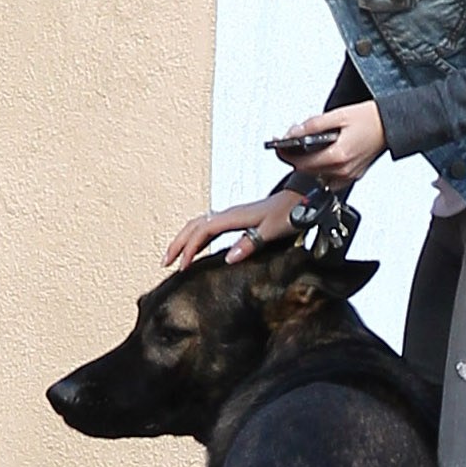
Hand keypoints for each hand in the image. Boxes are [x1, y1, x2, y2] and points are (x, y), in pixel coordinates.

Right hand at [164, 191, 304, 269]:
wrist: (301, 199)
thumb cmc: (289, 214)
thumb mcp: (271, 231)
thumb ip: (250, 244)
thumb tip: (228, 258)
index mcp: (234, 217)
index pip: (203, 231)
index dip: (189, 248)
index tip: (182, 266)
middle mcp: (229, 214)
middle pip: (194, 226)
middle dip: (177, 243)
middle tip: (165, 262)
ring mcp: (231, 216)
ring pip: (199, 224)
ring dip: (184, 239)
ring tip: (173, 256)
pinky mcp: (236, 219)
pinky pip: (208, 226)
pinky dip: (196, 237)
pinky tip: (196, 248)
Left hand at [274, 101, 385, 188]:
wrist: (392, 125)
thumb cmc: (371, 119)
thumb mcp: (338, 115)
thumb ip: (313, 126)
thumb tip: (294, 133)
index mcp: (339, 155)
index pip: (302, 163)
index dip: (286, 155)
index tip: (279, 147)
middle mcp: (343, 170)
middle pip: (307, 171)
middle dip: (295, 158)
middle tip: (290, 144)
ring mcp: (348, 176)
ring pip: (317, 176)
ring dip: (307, 164)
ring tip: (305, 148)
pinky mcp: (352, 176)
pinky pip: (330, 179)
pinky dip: (321, 169)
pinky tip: (321, 157)